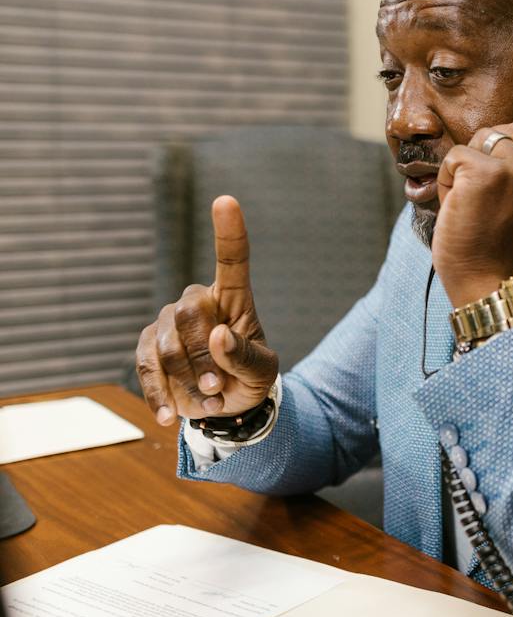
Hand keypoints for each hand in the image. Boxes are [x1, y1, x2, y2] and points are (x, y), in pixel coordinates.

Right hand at [135, 196, 277, 425]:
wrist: (227, 405)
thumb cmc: (250, 378)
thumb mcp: (262, 372)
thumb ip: (245, 356)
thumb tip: (218, 337)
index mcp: (234, 298)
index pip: (232, 260)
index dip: (229, 231)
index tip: (226, 201)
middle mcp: (198, 302)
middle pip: (190, 314)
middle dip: (203, 357)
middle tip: (220, 386)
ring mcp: (169, 322)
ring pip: (167, 346)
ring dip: (188, 381)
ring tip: (209, 399)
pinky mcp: (149, 346)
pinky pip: (146, 366)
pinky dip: (159, 394)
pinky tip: (170, 415)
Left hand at [432, 91, 512, 307]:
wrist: (487, 287)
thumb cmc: (504, 260)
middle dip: (493, 152)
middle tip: (487, 197)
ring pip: (483, 141)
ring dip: (467, 169)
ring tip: (471, 206)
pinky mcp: (485, 172)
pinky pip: (456, 157)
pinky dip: (446, 180)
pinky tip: (456, 207)